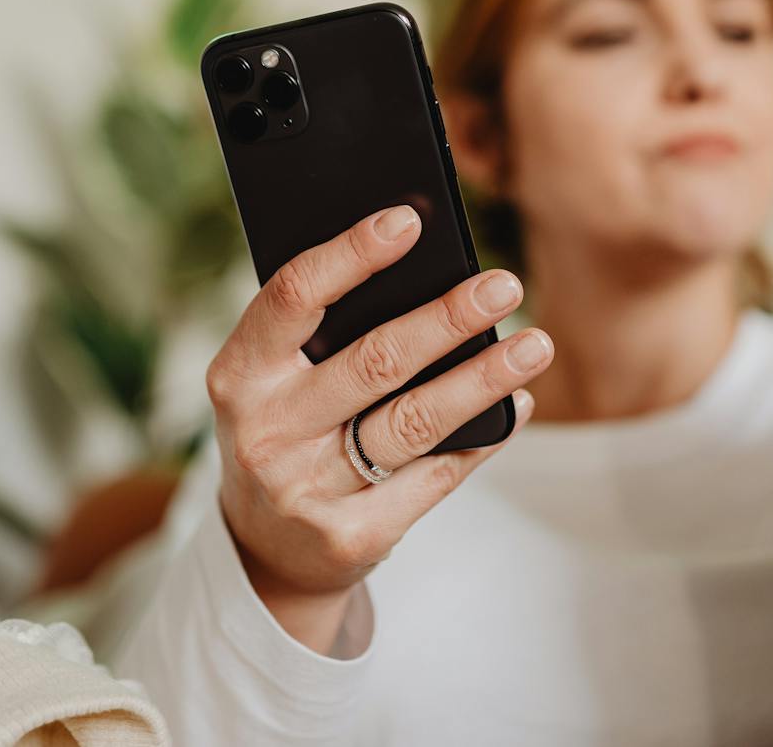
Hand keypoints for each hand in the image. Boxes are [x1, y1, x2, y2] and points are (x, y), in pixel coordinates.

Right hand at [205, 203, 552, 654]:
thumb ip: (325, 332)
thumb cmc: (288, 431)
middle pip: (374, 361)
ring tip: (534, 344)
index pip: (294, 297)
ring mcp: (305, 489)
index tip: (408, 220)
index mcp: (238, 373)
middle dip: (446, 318)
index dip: (352, 254)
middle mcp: (265, 431)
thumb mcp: (274, 381)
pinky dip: (483, 437)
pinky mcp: (349, 536)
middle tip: (504, 285)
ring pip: (414, 421)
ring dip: (483, 378)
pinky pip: (433, 476)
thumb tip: (428, 270)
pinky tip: (515, 406)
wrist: (267, 552)